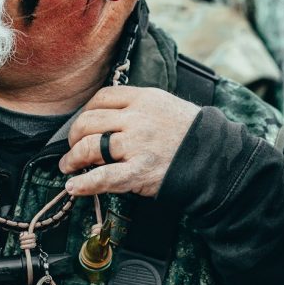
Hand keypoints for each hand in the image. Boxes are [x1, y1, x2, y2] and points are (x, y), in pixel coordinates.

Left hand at [60, 86, 198, 197]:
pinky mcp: (140, 171)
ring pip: (90, 147)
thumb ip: (137, 107)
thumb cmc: (189, 132)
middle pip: (89, 121)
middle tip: (72, 147)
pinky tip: (73, 187)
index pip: (102, 97)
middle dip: (74, 136)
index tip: (83, 123)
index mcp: (144, 98)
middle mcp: (137, 119)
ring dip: (72, 158)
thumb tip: (106, 117)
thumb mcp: (165, 105)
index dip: (86, 111)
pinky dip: (84, 184)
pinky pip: (104, 177)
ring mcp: (137, 145)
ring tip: (69, 166)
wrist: (214, 156)